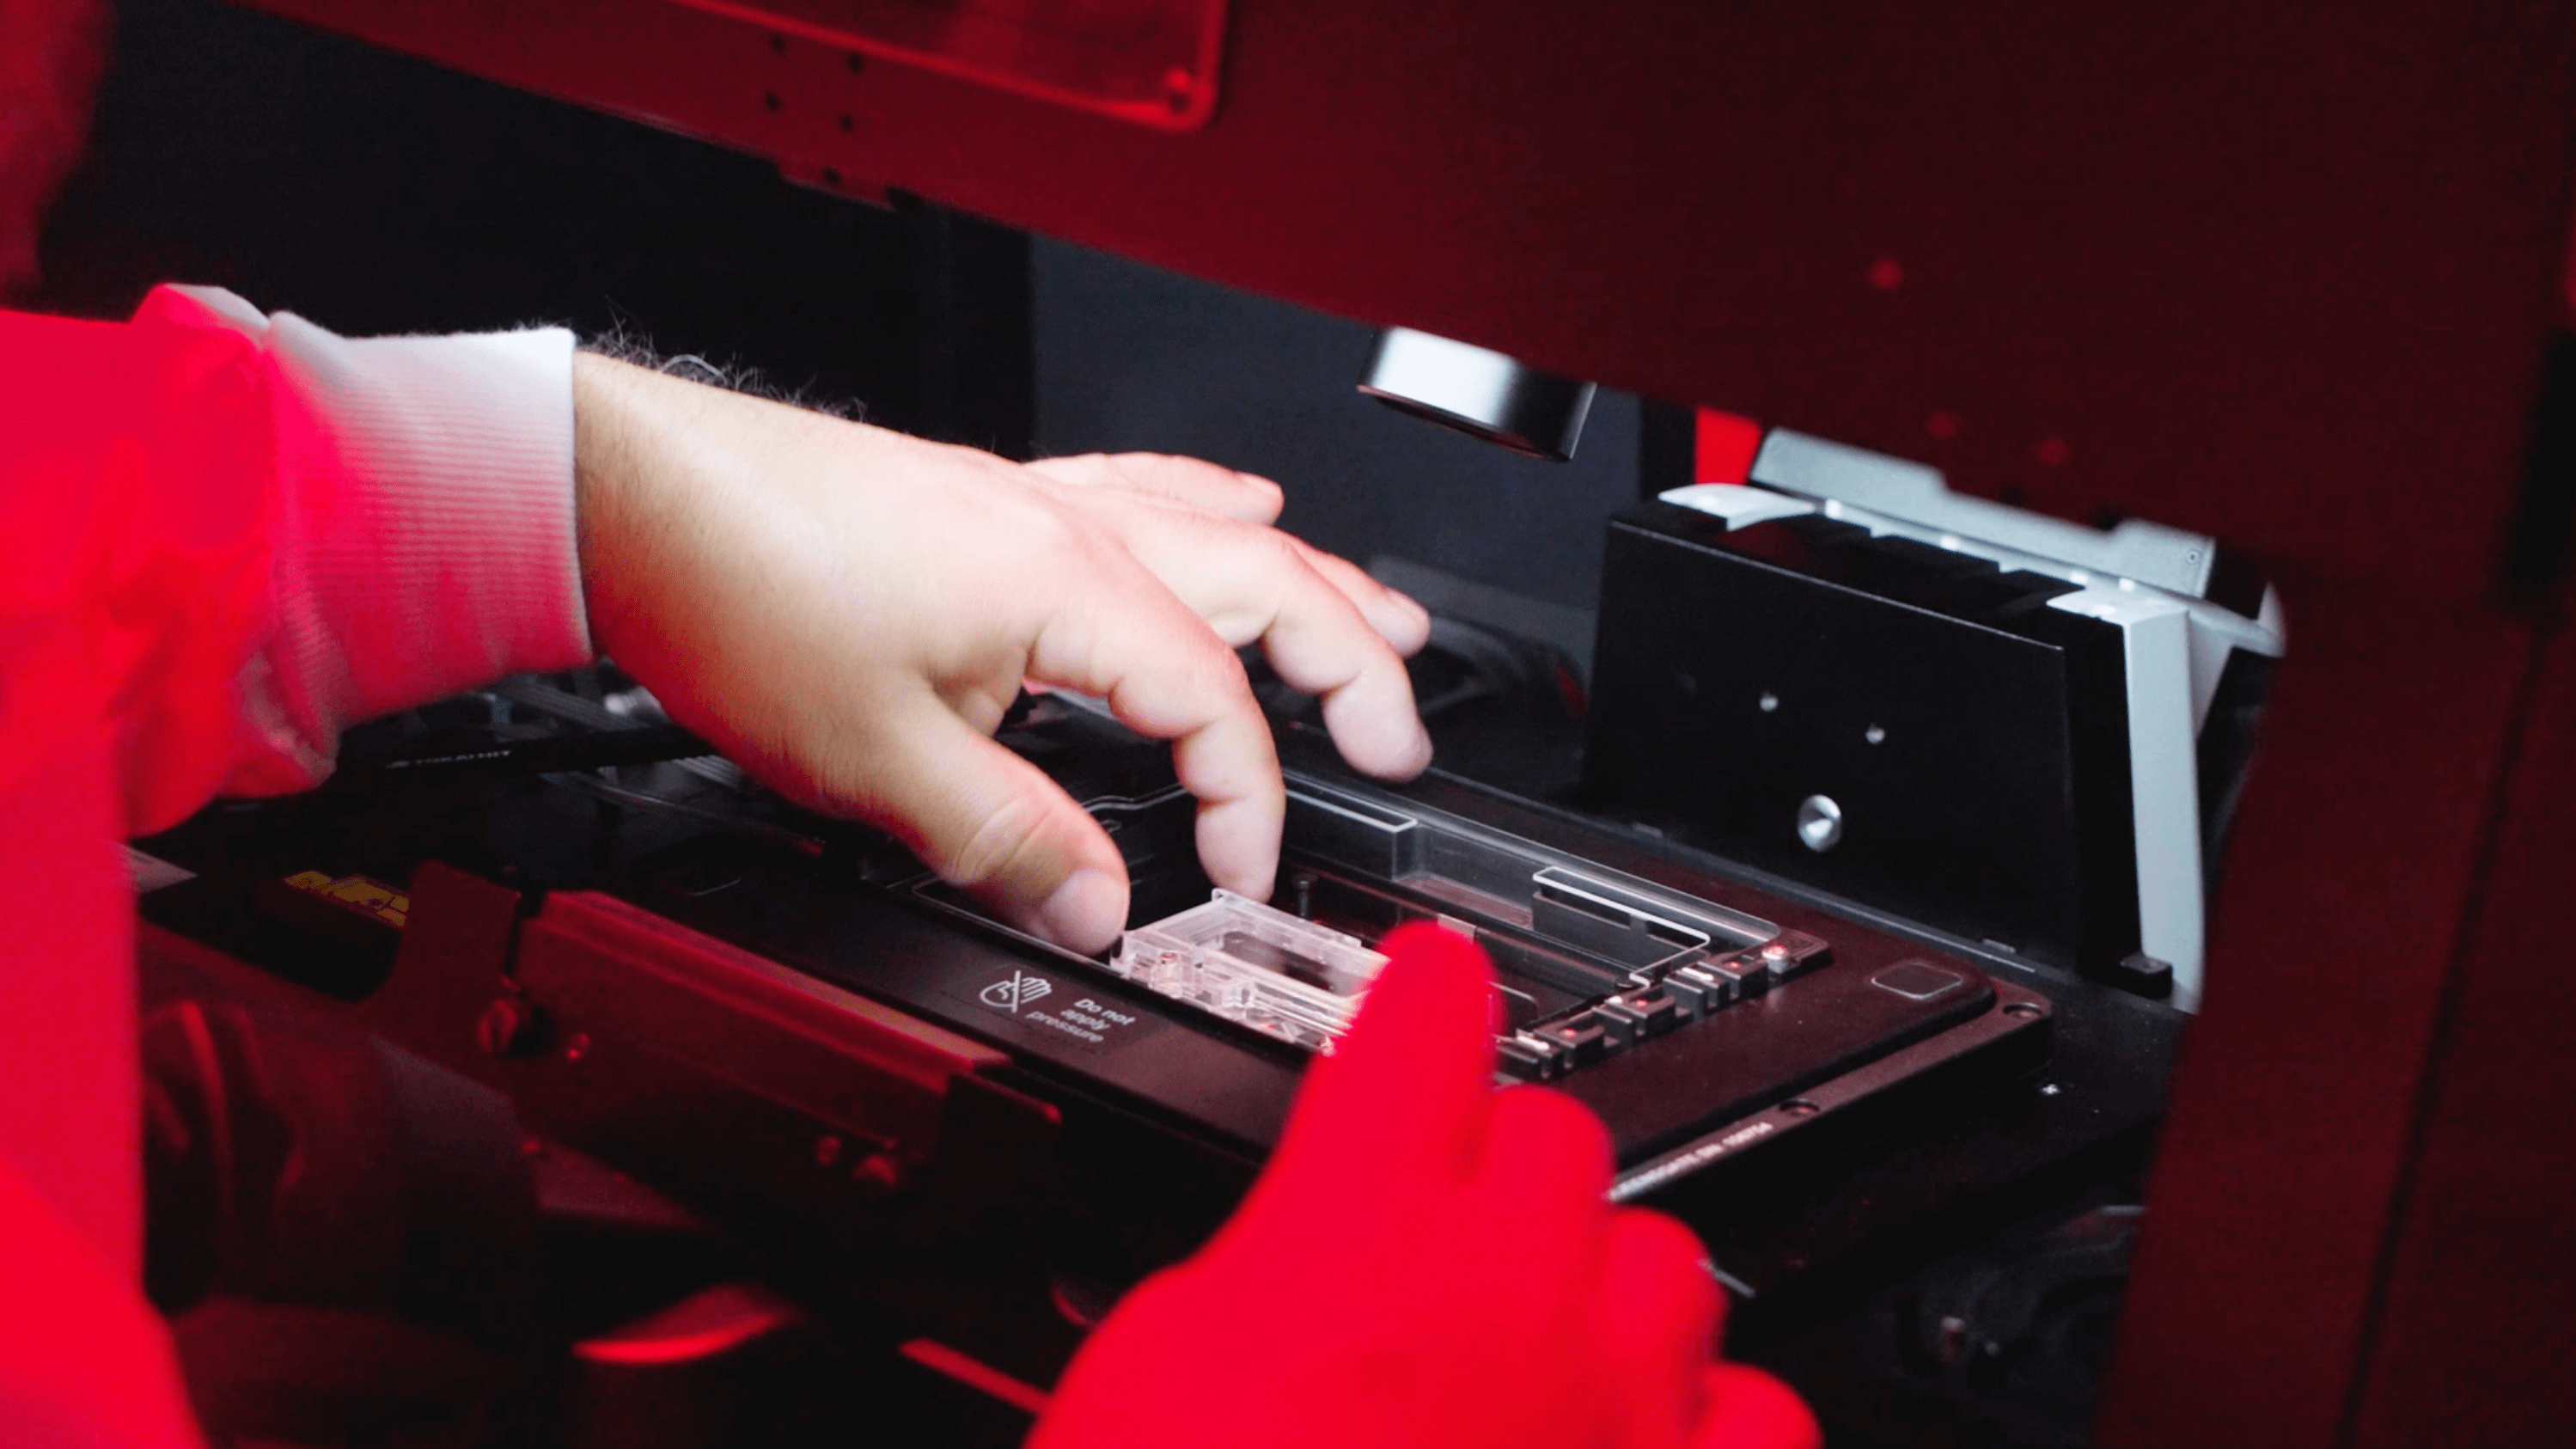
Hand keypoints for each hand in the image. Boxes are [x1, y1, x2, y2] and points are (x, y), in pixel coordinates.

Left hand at [568, 354, 1431, 951]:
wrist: (637, 495)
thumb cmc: (742, 596)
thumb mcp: (878, 763)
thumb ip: (1008, 842)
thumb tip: (1097, 907)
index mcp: (1069, 587)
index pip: (1212, 703)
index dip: (1244, 800)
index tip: (1235, 869)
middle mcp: (1073, 526)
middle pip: (1268, 587)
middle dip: (1354, 666)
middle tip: (1399, 741)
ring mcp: (1037, 500)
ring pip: (1222, 530)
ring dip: (1315, 584)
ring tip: (1386, 627)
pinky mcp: (995, 495)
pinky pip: (1148, 489)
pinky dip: (1216, 510)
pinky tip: (1241, 507)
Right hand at [1032, 924, 1822, 1448]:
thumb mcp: (1148, 1367)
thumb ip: (1254, 1271)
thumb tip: (1297, 1240)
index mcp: (1362, 1230)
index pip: (1427, 1027)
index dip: (1427, 987)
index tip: (1430, 980)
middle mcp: (1514, 1289)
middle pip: (1556, 1132)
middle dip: (1495, 1160)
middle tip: (1430, 1231)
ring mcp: (1621, 1401)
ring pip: (1663, 1257)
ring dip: (1600, 1283)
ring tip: (1533, 1347)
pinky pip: (1751, 1408)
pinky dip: (1697, 1414)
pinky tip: (1635, 1441)